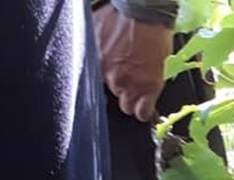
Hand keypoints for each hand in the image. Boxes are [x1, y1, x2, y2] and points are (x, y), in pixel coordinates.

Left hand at [92, 5, 171, 122]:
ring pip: (127, 106)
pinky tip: (145, 105)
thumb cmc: (121, 15)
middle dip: (120, 87)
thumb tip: (85, 55)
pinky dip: (144, 111)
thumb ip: (91, 48)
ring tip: (139, 83)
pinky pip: (142, 113)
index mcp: (95, 63)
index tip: (109, 83)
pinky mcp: (148, 89)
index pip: (93, 88)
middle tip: (128, 73)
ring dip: (132, 98)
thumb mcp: (94, 28)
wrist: (145, 11)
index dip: (103, 85)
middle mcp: (110, 77)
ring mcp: (130, 85)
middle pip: (112, 95)